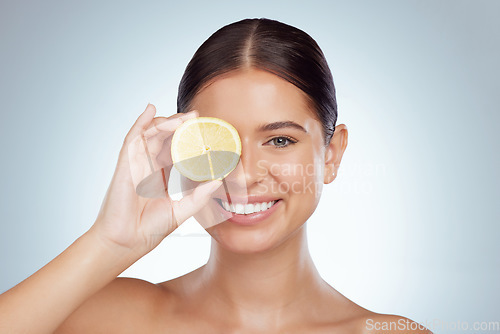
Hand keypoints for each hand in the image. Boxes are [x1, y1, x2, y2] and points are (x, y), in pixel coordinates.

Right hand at [89, 103, 221, 253]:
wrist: (127, 242)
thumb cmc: (149, 229)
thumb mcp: (182, 210)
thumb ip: (199, 196)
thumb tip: (219, 181)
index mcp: (160, 176)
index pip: (177, 150)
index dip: (190, 139)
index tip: (206, 132)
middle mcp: (148, 167)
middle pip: (165, 138)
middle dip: (181, 125)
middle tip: (198, 117)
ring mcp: (136, 163)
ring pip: (152, 134)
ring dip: (168, 122)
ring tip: (186, 117)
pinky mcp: (126, 163)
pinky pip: (132, 137)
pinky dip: (141, 121)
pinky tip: (151, 109)